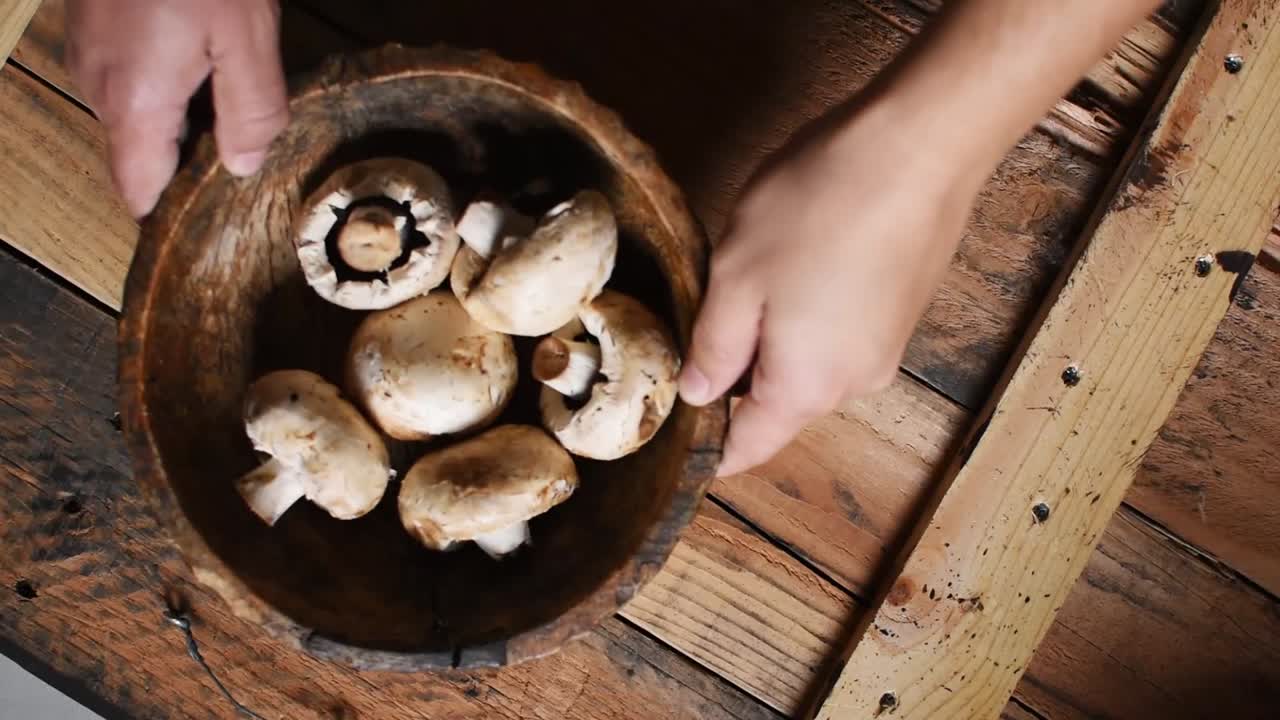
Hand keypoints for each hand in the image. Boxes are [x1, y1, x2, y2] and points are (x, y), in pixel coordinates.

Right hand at [66, 0, 288, 217]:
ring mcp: (90, 52)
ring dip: (183, 114)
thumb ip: (251, 109)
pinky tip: (208, 56)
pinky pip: (129, 76)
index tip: (216, 218)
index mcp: (135, 104)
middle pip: (142, 153)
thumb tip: (244, 167)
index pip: (138, 192)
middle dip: (192, 158)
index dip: (174, 213)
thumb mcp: (247, 35)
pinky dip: (167, 80)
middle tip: (250, 150)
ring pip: (138, 112)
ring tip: (235, 98)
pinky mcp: (95, 24)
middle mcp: (98, 85)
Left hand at [678, 102, 989, 476]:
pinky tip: (799, 260)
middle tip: (701, 319)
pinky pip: (840, 334)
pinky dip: (810, 315)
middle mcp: (853, 383)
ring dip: (774, 338)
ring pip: (809, 365)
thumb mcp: (736, 276)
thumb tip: (698, 393)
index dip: (712, 448)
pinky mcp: (902, 313)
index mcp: (805, 387)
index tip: (680, 434)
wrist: (918, 147)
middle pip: (779, 403)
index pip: (750, 446)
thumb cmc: (817, 207)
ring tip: (754, 275)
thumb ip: (714, 346)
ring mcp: (886, 348)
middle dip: (738, 374)